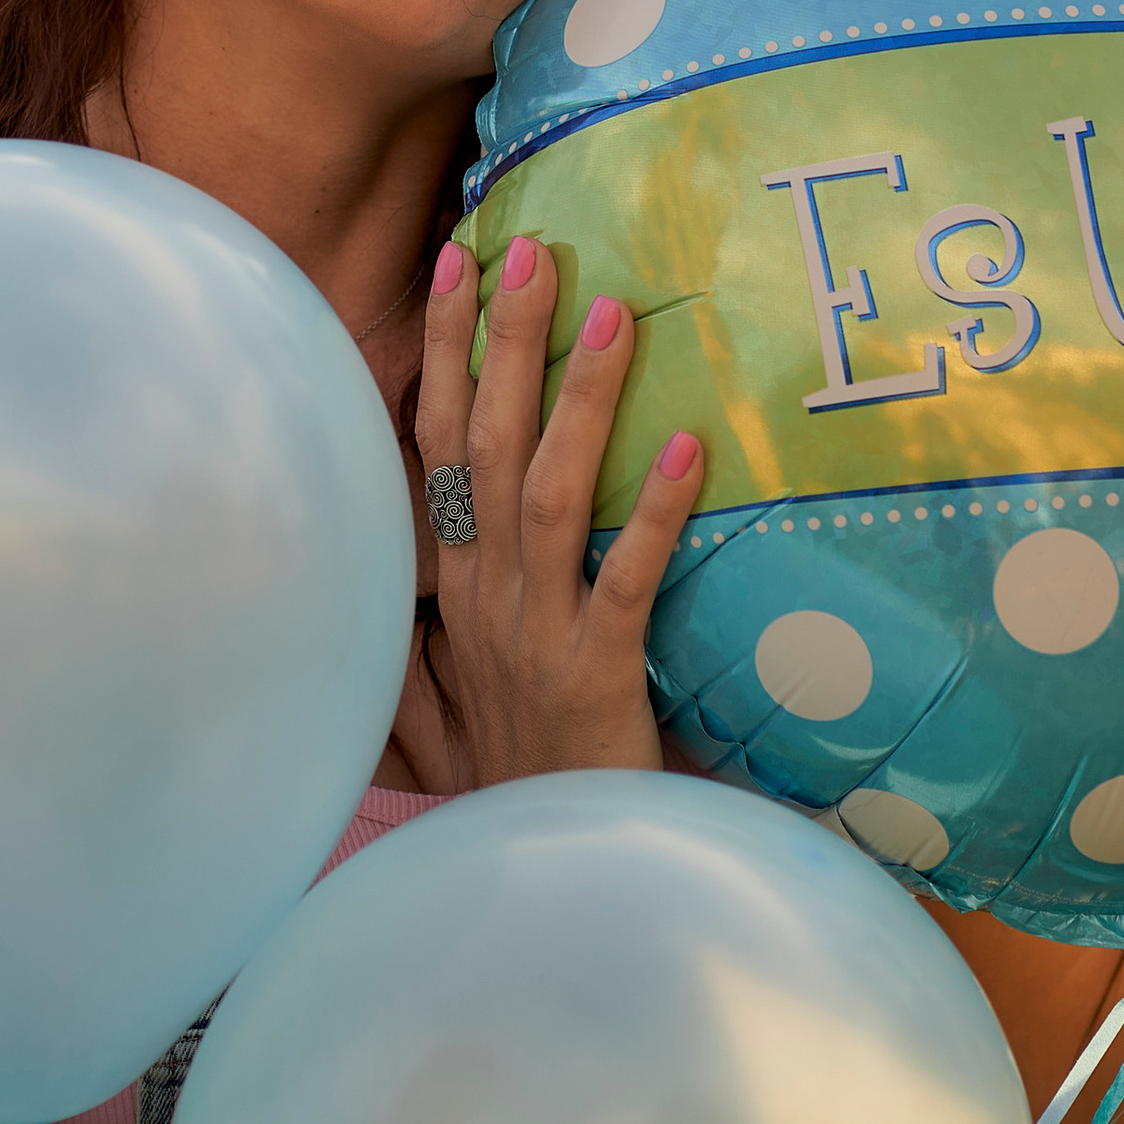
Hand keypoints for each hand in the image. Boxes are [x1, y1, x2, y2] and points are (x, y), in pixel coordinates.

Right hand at [391, 235, 705, 791]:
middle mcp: (486, 597)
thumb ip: (442, 621)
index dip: (452, 352)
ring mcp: (537, 633)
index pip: (442, 447)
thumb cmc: (516, 781)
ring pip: (550, 495)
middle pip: (489, 447)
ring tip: (614, 313)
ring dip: (579, 401)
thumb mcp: (455, 698)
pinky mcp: (597, 673)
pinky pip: (626, 582)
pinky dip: (657, 514)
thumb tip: (431, 553)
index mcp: (455, 589)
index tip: (462, 261)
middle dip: (505, 343)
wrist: (544, 875)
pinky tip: (691, 448)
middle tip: (532, 248)